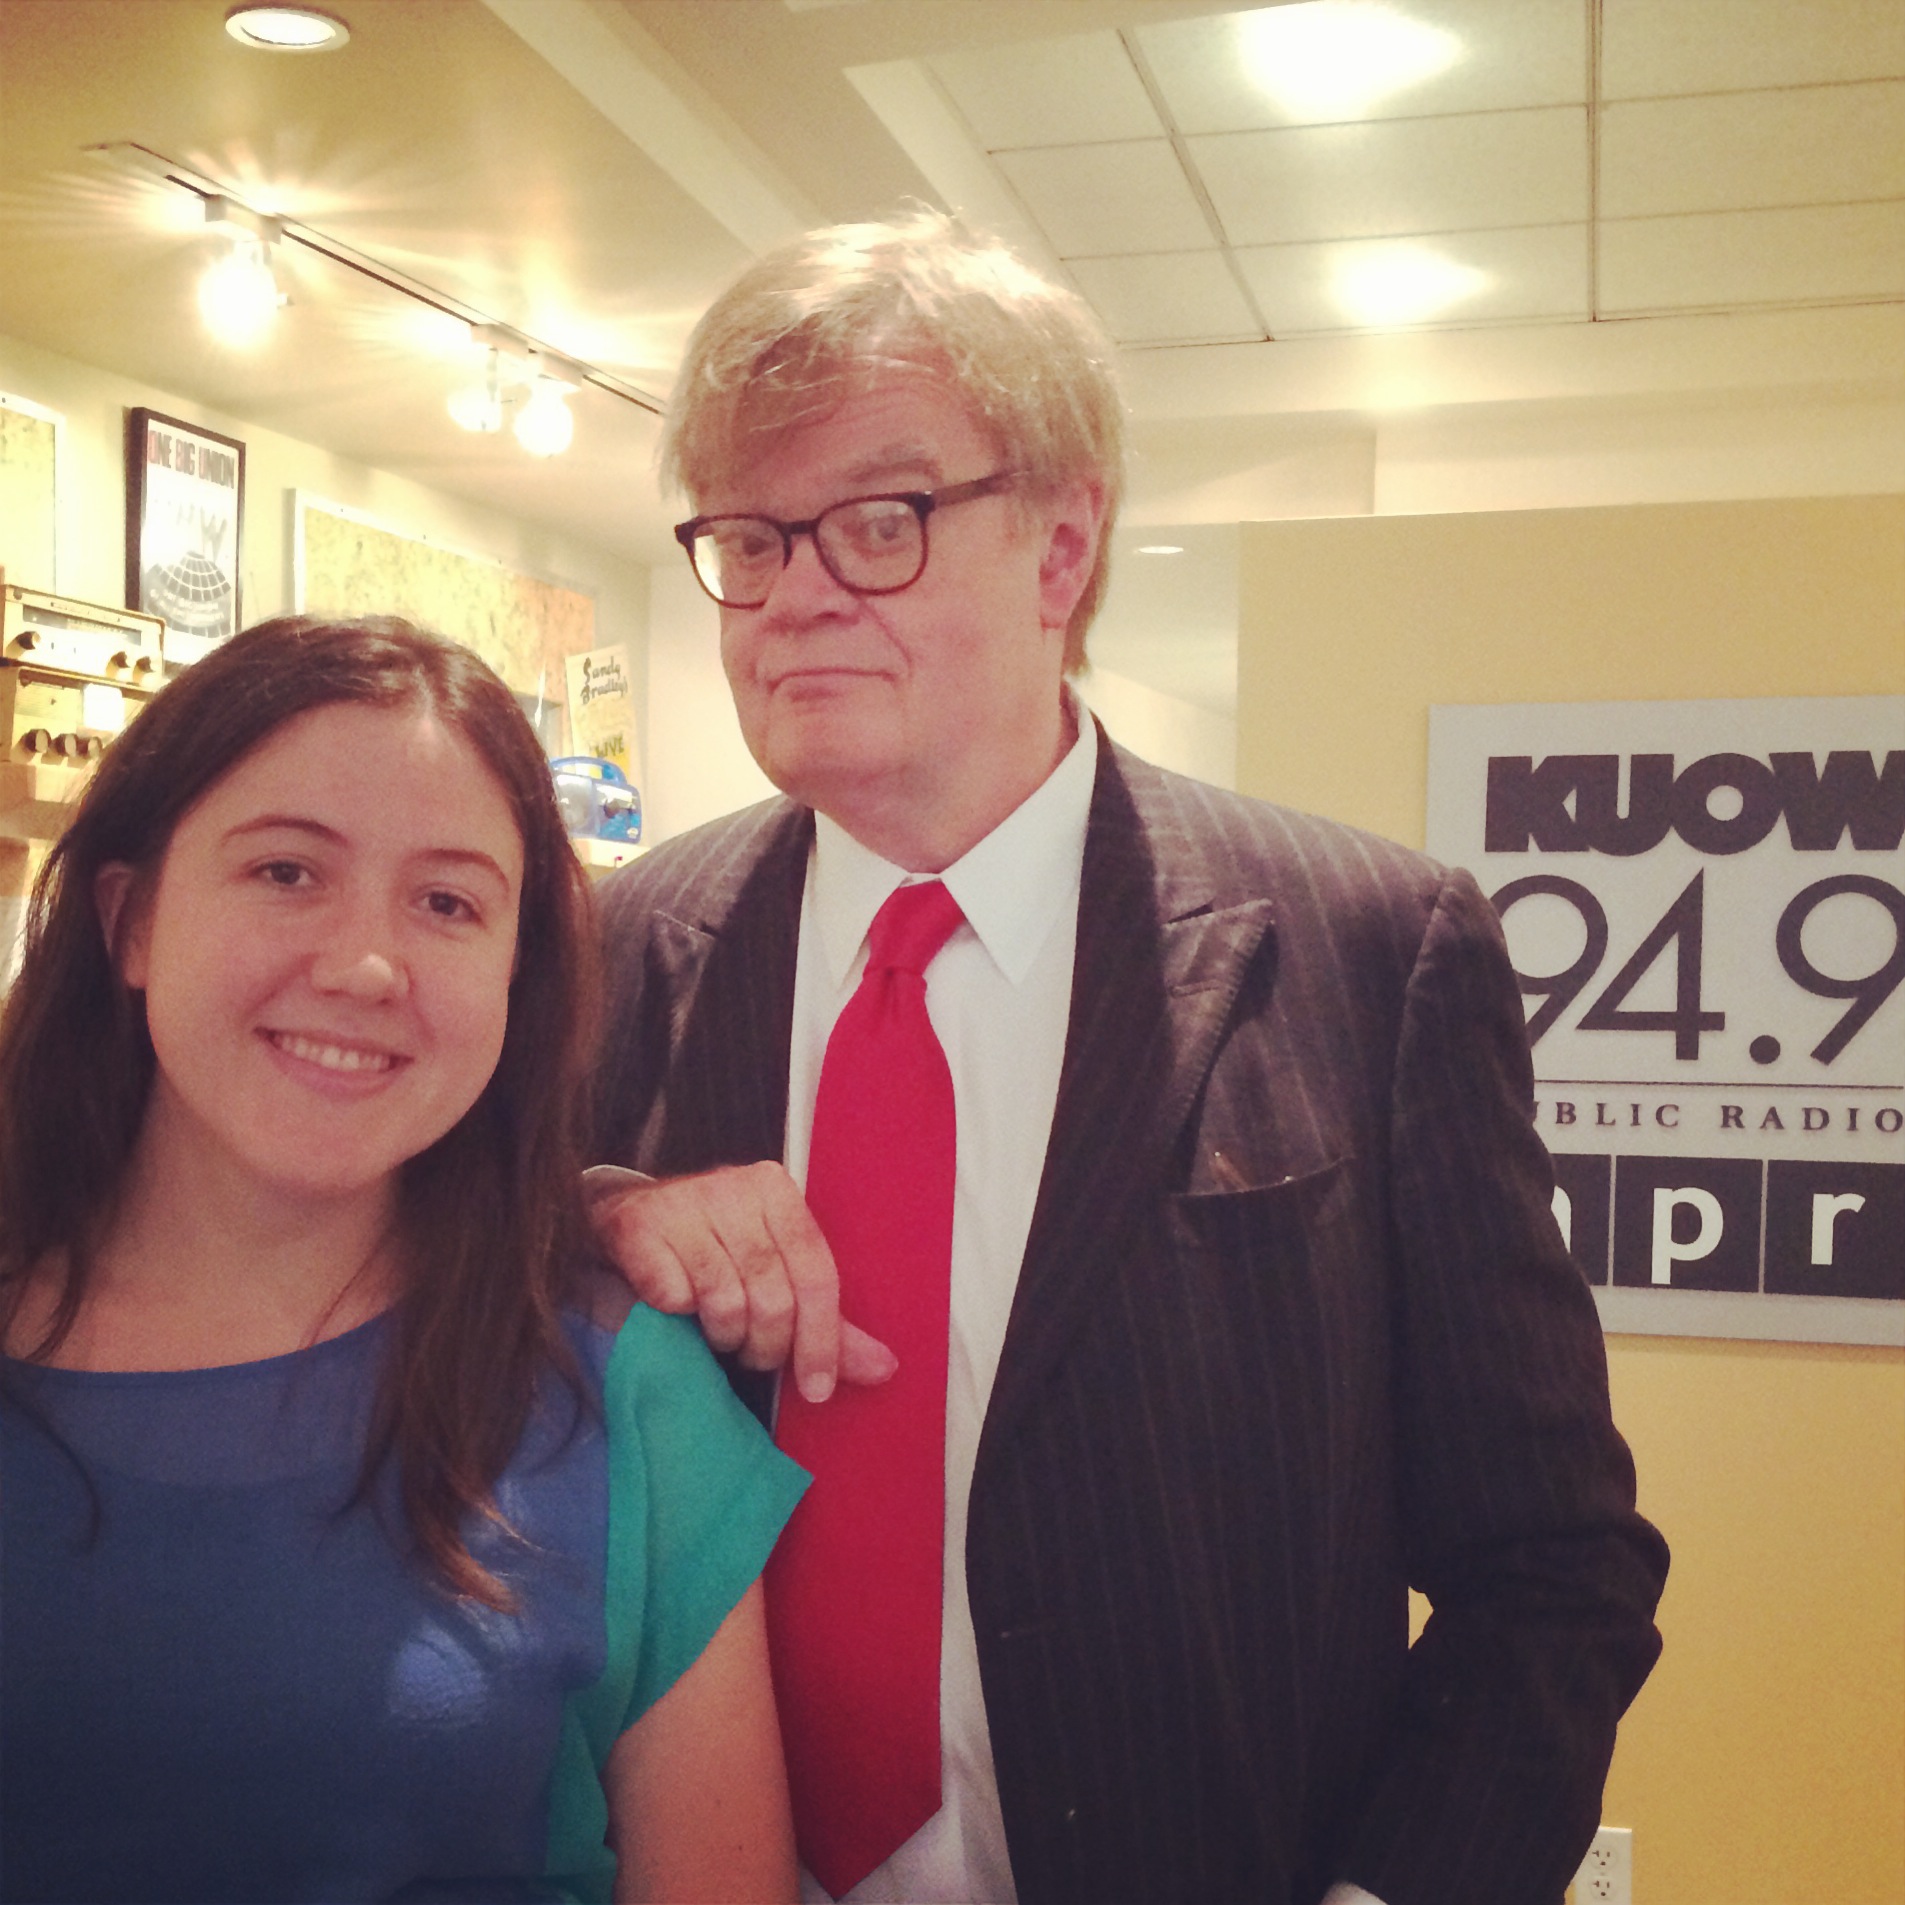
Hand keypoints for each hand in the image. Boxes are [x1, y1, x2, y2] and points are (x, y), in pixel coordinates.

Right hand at [584, 1163, 895, 1401]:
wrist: (629, 1218)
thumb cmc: (715, 1248)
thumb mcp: (776, 1272)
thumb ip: (827, 1321)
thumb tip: (884, 1368)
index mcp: (778, 1191)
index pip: (816, 1274)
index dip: (821, 1340)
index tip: (816, 1390)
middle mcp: (734, 1188)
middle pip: (773, 1295)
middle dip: (768, 1345)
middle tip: (754, 1355)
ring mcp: (685, 1204)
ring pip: (726, 1302)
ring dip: (724, 1336)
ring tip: (718, 1331)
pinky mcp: (641, 1228)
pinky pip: (675, 1299)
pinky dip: (680, 1317)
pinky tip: (679, 1306)